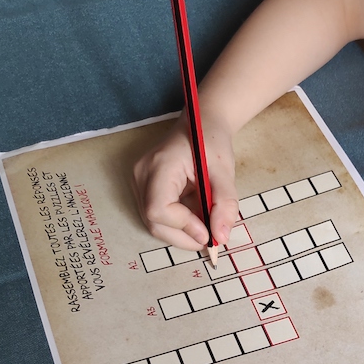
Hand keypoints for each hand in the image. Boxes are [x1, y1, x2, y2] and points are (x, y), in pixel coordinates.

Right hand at [132, 116, 239, 251]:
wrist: (200, 125)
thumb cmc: (211, 142)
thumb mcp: (225, 172)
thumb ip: (224, 204)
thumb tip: (221, 236)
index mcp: (160, 165)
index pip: (158, 208)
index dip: (183, 226)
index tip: (207, 232)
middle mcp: (142, 175)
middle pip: (154, 221)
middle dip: (184, 237)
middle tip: (210, 238)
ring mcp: (139, 182)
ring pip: (154, 224)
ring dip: (182, 234)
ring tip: (205, 225)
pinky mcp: (143, 189)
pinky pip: (157, 217)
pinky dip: (178, 225)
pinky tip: (195, 218)